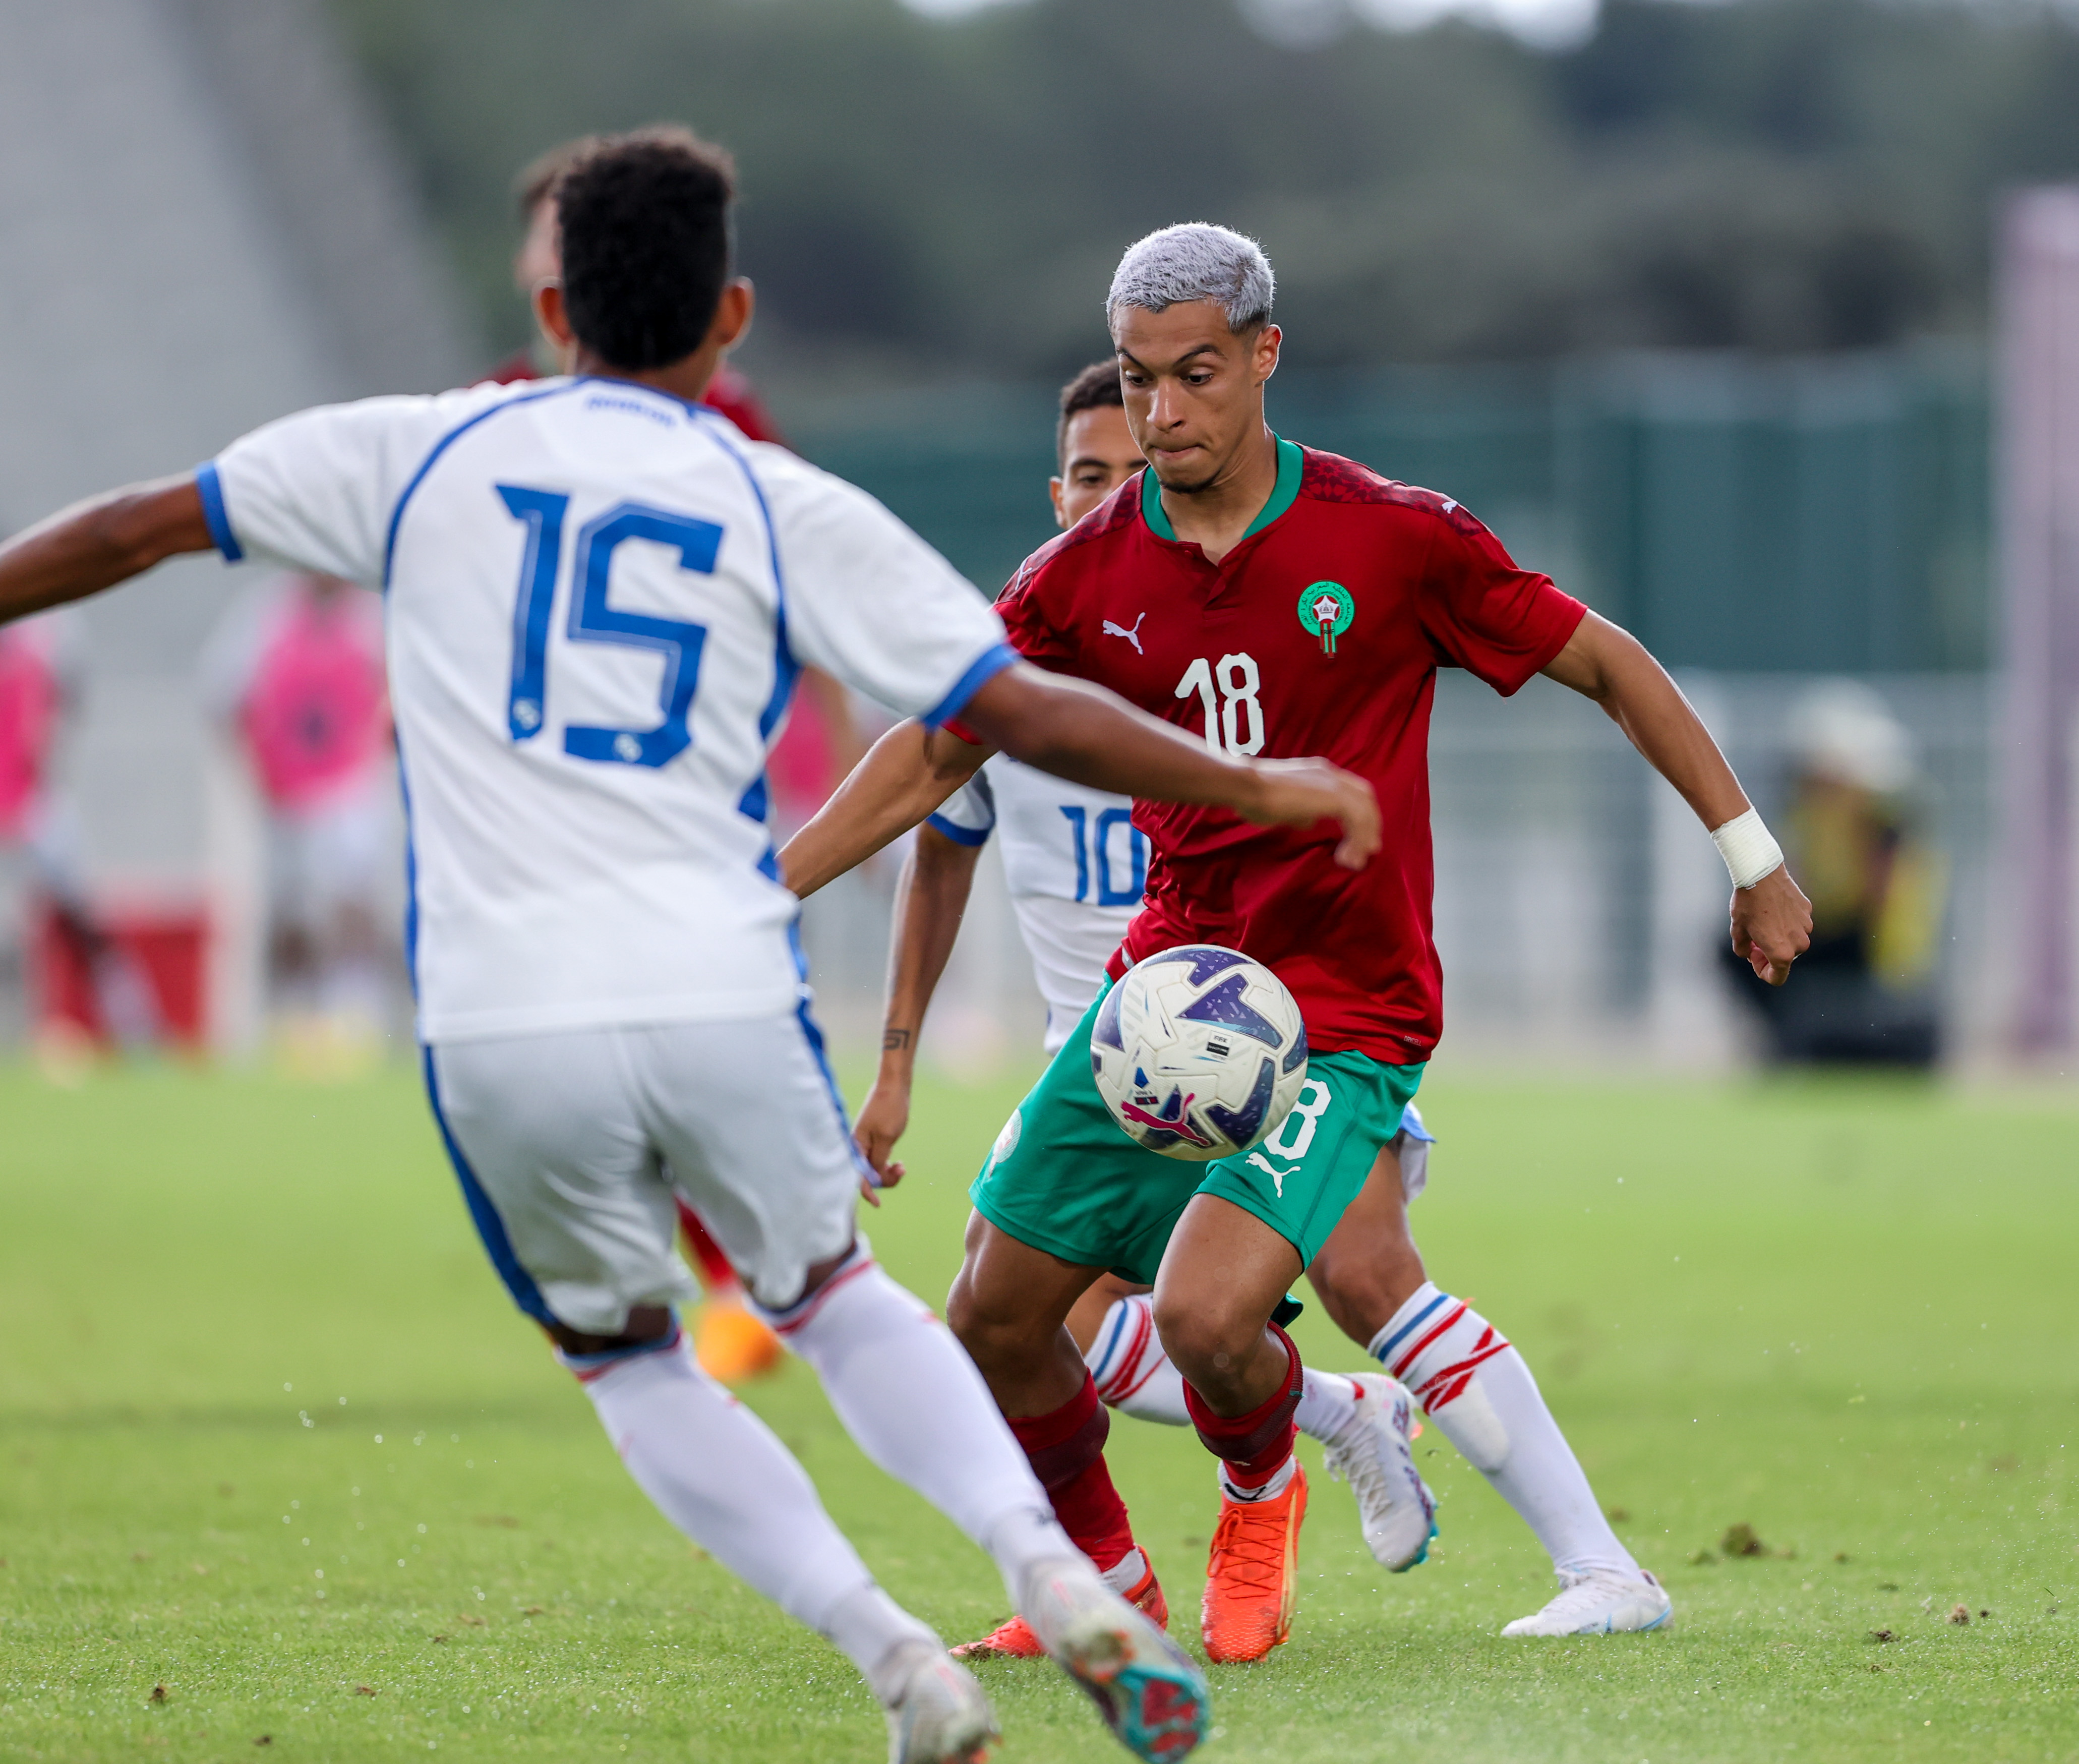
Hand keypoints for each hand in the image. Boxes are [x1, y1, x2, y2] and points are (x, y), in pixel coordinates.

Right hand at [852, 1070, 911, 1205]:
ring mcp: (865, 1144)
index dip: (867, 1192)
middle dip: (883, 1180)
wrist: (894, 1086)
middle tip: (901, 1171)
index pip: (857, 1176)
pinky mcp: (874, 1141)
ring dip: (888, 1173)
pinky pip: (878, 1161)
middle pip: (866, 1176)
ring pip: (874, 1170)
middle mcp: (857, 1147)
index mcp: (856, 1146)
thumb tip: (873, 1178)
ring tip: (902, 1167)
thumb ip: (878, 1160)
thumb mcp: (886, 1138)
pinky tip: (899, 1164)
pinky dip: (888, 1166)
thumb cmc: (889, 1109)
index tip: (878, 1204)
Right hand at [1238, 758, 1380, 868]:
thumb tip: (1311, 821)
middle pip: (1365, 797)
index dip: (1360, 813)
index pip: (1351, 790)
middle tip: (1367, 851)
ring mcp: (1332, 783)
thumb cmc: (1255, 796)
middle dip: (1369, 825)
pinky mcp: (1333, 796)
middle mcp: (1330, 774)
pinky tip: (1346, 856)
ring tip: (1355, 862)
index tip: (1358, 838)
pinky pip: (1357, 818)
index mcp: (1320, 774)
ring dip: (1363, 837)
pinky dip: (1357, 839)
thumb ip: (1301, 811)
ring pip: (1364, 809)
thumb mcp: (1284, 807)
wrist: (1247, 787)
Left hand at [1731, 866, 1811, 985]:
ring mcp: (1806, 927)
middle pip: (1785, 958)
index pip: (1777, 978)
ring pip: (1792, 940)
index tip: (1753, 956)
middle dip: (1769, 952)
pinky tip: (1772, 908)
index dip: (1762, 972)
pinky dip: (1786, 922)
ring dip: (1779, 937)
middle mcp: (1799, 943)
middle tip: (1754, 938)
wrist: (1761, 874)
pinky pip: (1797, 924)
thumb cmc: (1747, 904)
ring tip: (1762, 921)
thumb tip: (1751, 953)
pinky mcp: (1808, 912)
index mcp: (1782, 953)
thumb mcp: (1737, 931)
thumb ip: (1744, 950)